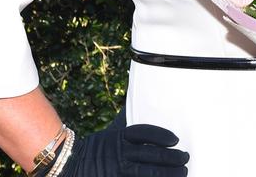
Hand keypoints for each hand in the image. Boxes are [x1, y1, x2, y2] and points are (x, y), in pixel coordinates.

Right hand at [60, 123, 188, 176]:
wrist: (70, 165)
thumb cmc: (99, 146)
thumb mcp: (111, 131)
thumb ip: (128, 118)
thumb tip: (138, 87)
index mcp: (119, 137)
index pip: (144, 133)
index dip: (161, 136)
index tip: (176, 139)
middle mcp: (119, 154)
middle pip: (150, 155)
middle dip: (171, 157)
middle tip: (185, 158)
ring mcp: (117, 171)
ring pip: (148, 172)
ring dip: (168, 173)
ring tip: (183, 171)